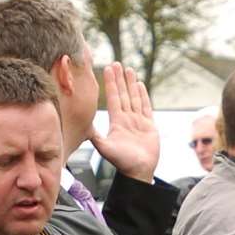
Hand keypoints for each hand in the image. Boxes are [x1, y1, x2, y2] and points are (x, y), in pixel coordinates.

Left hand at [89, 63, 159, 180]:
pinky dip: (143, 96)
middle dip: (120, 79)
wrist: (139, 171)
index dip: (110, 83)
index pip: (112, 98)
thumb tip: (85, 129)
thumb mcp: (106, 149)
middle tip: (116, 63)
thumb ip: (97, 138)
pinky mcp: (149, 125)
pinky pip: (146, 107)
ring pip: (134, 98)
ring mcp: (138, 121)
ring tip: (129, 69)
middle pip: (123, 94)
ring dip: (131, 84)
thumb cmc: (122, 162)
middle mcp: (126, 119)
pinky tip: (140, 85)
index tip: (107, 69)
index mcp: (116, 122)